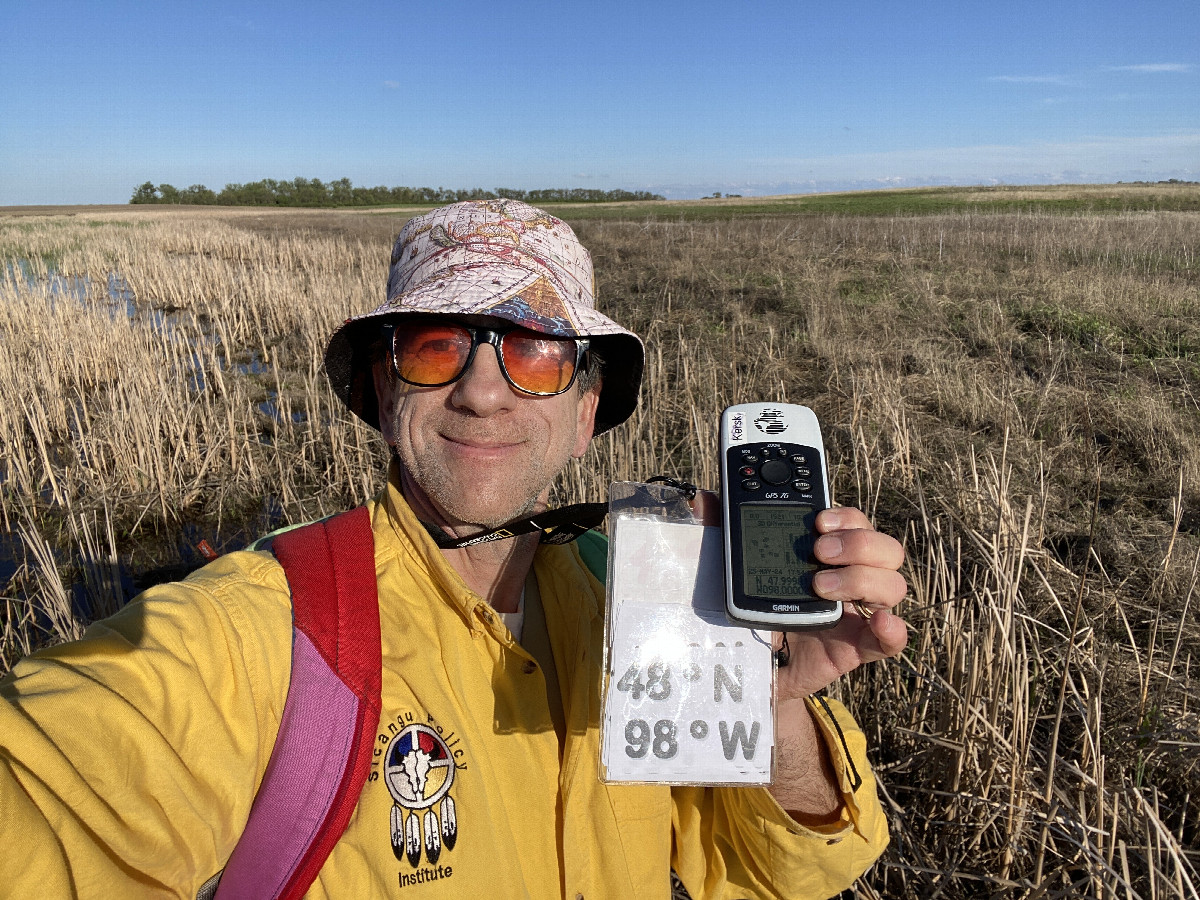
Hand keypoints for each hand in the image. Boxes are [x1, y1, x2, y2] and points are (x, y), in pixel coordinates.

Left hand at [689, 493, 907, 699]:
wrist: (750, 663)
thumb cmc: (751, 605)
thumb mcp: (734, 566)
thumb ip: (721, 530)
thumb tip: (701, 499)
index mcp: (829, 552)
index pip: (855, 522)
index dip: (845, 516)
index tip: (818, 520)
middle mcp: (851, 576)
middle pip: (885, 548)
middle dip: (858, 542)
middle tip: (818, 552)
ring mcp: (859, 612)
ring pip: (892, 585)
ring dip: (863, 578)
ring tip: (821, 587)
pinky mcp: (858, 647)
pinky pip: (892, 640)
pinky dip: (893, 629)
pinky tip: (880, 622)